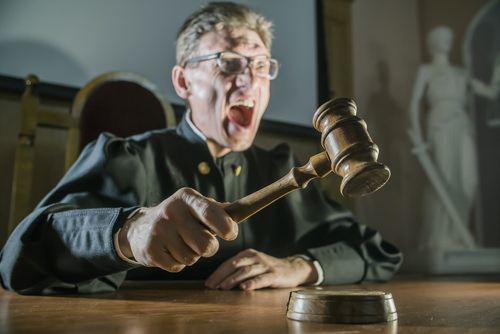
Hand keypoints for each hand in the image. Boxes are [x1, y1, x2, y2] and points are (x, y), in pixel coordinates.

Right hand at [117, 188, 237, 271]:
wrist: (139, 227)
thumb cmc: (179, 217)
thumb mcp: (194, 206)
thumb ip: (216, 210)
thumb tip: (238, 210)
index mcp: (186, 198)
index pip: (210, 213)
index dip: (226, 227)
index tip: (231, 234)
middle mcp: (171, 212)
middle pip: (205, 244)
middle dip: (209, 248)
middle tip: (203, 243)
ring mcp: (159, 231)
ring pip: (192, 258)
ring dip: (192, 256)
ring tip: (181, 244)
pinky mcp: (150, 250)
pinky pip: (178, 267)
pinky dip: (178, 263)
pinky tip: (170, 251)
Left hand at [205, 248, 317, 290]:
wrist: (293, 268)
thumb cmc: (268, 269)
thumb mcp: (252, 265)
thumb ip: (238, 270)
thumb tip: (218, 282)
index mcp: (247, 254)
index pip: (229, 263)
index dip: (217, 273)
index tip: (208, 283)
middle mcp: (255, 257)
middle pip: (235, 265)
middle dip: (221, 276)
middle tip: (211, 286)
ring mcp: (265, 265)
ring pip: (246, 271)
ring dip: (233, 279)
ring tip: (223, 287)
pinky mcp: (274, 274)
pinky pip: (262, 279)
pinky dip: (252, 283)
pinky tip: (244, 288)